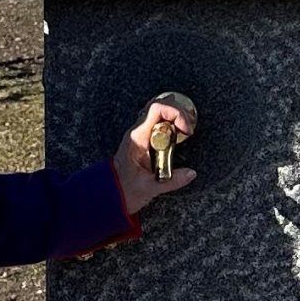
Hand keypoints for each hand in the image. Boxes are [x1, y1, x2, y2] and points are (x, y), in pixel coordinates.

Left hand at [111, 98, 199, 215]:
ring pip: (161, 113)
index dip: (176, 113)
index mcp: (138, 138)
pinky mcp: (145, 139)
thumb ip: (172, 181)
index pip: (157, 109)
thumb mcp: (150, 188)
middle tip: (188, 131)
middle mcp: (139, 131)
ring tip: (187, 132)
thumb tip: (191, 173)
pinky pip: (159, 123)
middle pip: (161, 107)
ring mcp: (141, 134)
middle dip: (180, 114)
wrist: (108, 194)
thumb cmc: (123, 190)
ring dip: (176, 118)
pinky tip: (180, 136)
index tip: (186, 130)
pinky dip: (172, 124)